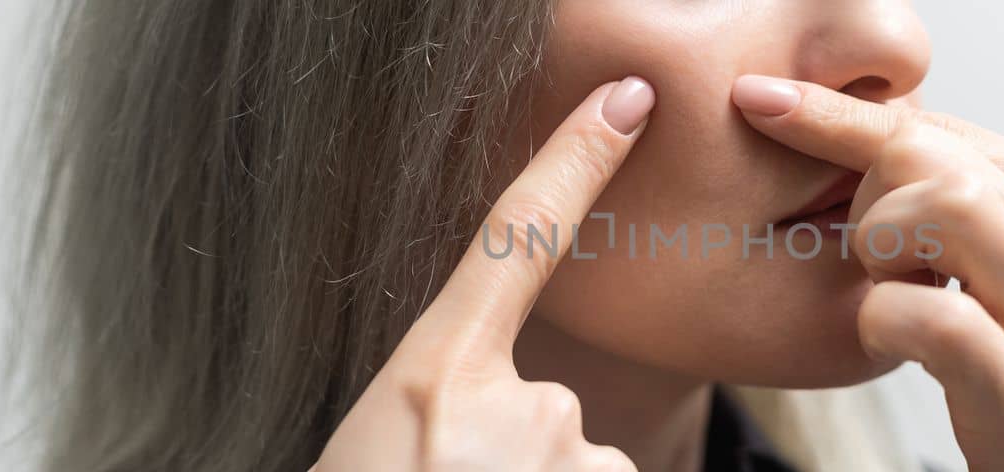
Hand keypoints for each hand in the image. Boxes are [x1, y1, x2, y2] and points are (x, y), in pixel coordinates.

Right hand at [313, 77, 654, 470]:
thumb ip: (448, 397)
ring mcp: (578, 459)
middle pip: (546, 399)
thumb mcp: (380, 433)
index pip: (517, 238)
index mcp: (441, 374)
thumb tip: (490, 405)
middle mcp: (525, 406)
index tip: (624, 104)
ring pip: (575, 458)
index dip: (575, 164)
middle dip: (511, 446)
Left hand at [732, 46, 1003, 469]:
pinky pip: (926, 316)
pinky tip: (894, 340)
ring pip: (934, 208)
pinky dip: (884, 322)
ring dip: (878, 250)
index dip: (851, 124)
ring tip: (892, 291)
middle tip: (876, 257)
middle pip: (929, 156)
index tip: (769, 104)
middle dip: (867, 196)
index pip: (952, 130)